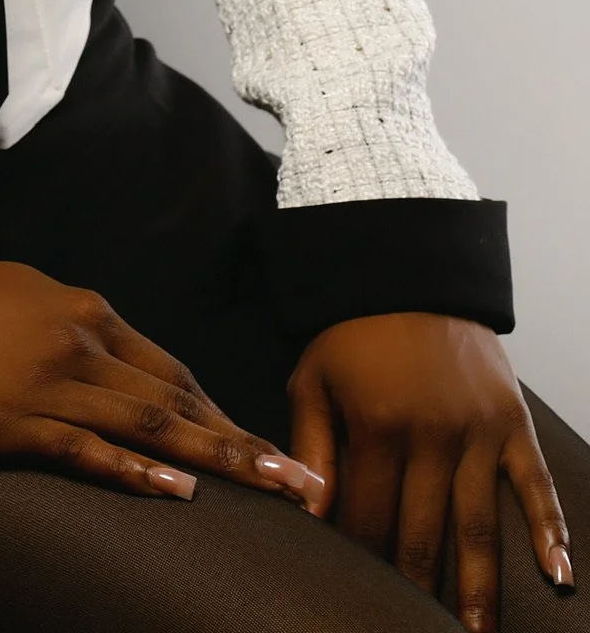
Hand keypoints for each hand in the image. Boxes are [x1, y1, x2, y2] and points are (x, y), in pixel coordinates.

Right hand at [0, 259, 326, 505]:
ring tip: (273, 489)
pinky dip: (134, 469)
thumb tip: (119, 361)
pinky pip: (84, 449)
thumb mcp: (28, 296)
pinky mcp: (10, 422)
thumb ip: (78, 328)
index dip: (228, 414)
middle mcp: (80, 344)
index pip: (175, 372)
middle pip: (180, 399)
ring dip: (218, 460)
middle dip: (248, 443)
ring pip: (149, 424)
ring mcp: (47, 384)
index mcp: (88, 313)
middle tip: (306, 483)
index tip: (272, 449)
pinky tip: (176, 489)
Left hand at [288, 312, 574, 630]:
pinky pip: (535, 483)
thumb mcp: (313, 380)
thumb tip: (311, 515)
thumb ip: (311, 448)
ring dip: (481, 586)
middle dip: (418, 589)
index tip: (356, 593)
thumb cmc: (351, 334)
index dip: (361, 560)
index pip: (368, 517)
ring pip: (481, 525)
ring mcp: (478, 430)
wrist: (406, 272)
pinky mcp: (512, 421)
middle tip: (415, 631)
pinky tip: (559, 574)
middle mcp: (433, 433)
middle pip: (424, 532)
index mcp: (377, 425)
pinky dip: (550, 529)